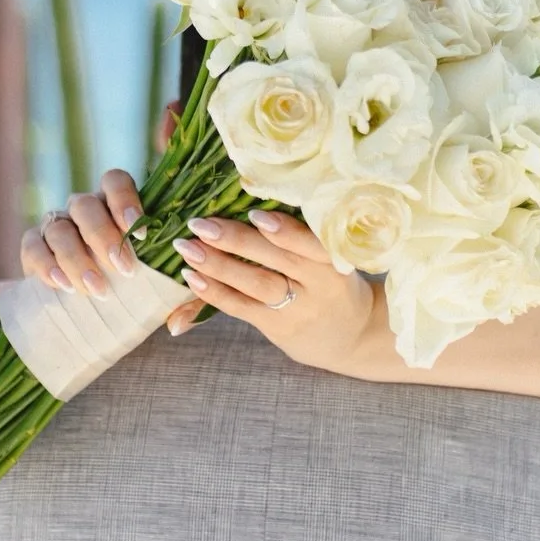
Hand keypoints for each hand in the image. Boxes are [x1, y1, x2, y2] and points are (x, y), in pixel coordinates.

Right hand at [21, 168, 164, 298]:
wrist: (87, 304)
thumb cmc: (133, 287)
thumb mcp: (160, 288)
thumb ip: (175, 301)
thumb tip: (176, 325)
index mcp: (114, 204)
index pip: (114, 181)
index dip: (126, 200)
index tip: (142, 233)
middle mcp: (83, 209)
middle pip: (85, 205)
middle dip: (105, 236)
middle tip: (125, 269)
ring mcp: (56, 225)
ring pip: (59, 228)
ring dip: (78, 258)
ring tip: (98, 289)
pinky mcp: (33, 247)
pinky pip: (33, 247)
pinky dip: (47, 265)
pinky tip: (64, 286)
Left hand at [172, 210, 377, 371]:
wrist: (352, 338)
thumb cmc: (335, 283)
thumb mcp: (335, 259)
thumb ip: (303, 237)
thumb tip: (253, 202)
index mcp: (336, 262)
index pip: (313, 245)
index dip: (285, 231)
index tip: (254, 213)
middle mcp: (319, 287)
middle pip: (276, 262)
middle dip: (236, 241)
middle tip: (201, 224)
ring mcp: (297, 310)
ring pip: (255, 285)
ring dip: (217, 265)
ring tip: (187, 247)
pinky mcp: (277, 328)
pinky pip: (241, 308)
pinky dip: (214, 292)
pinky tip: (192, 276)